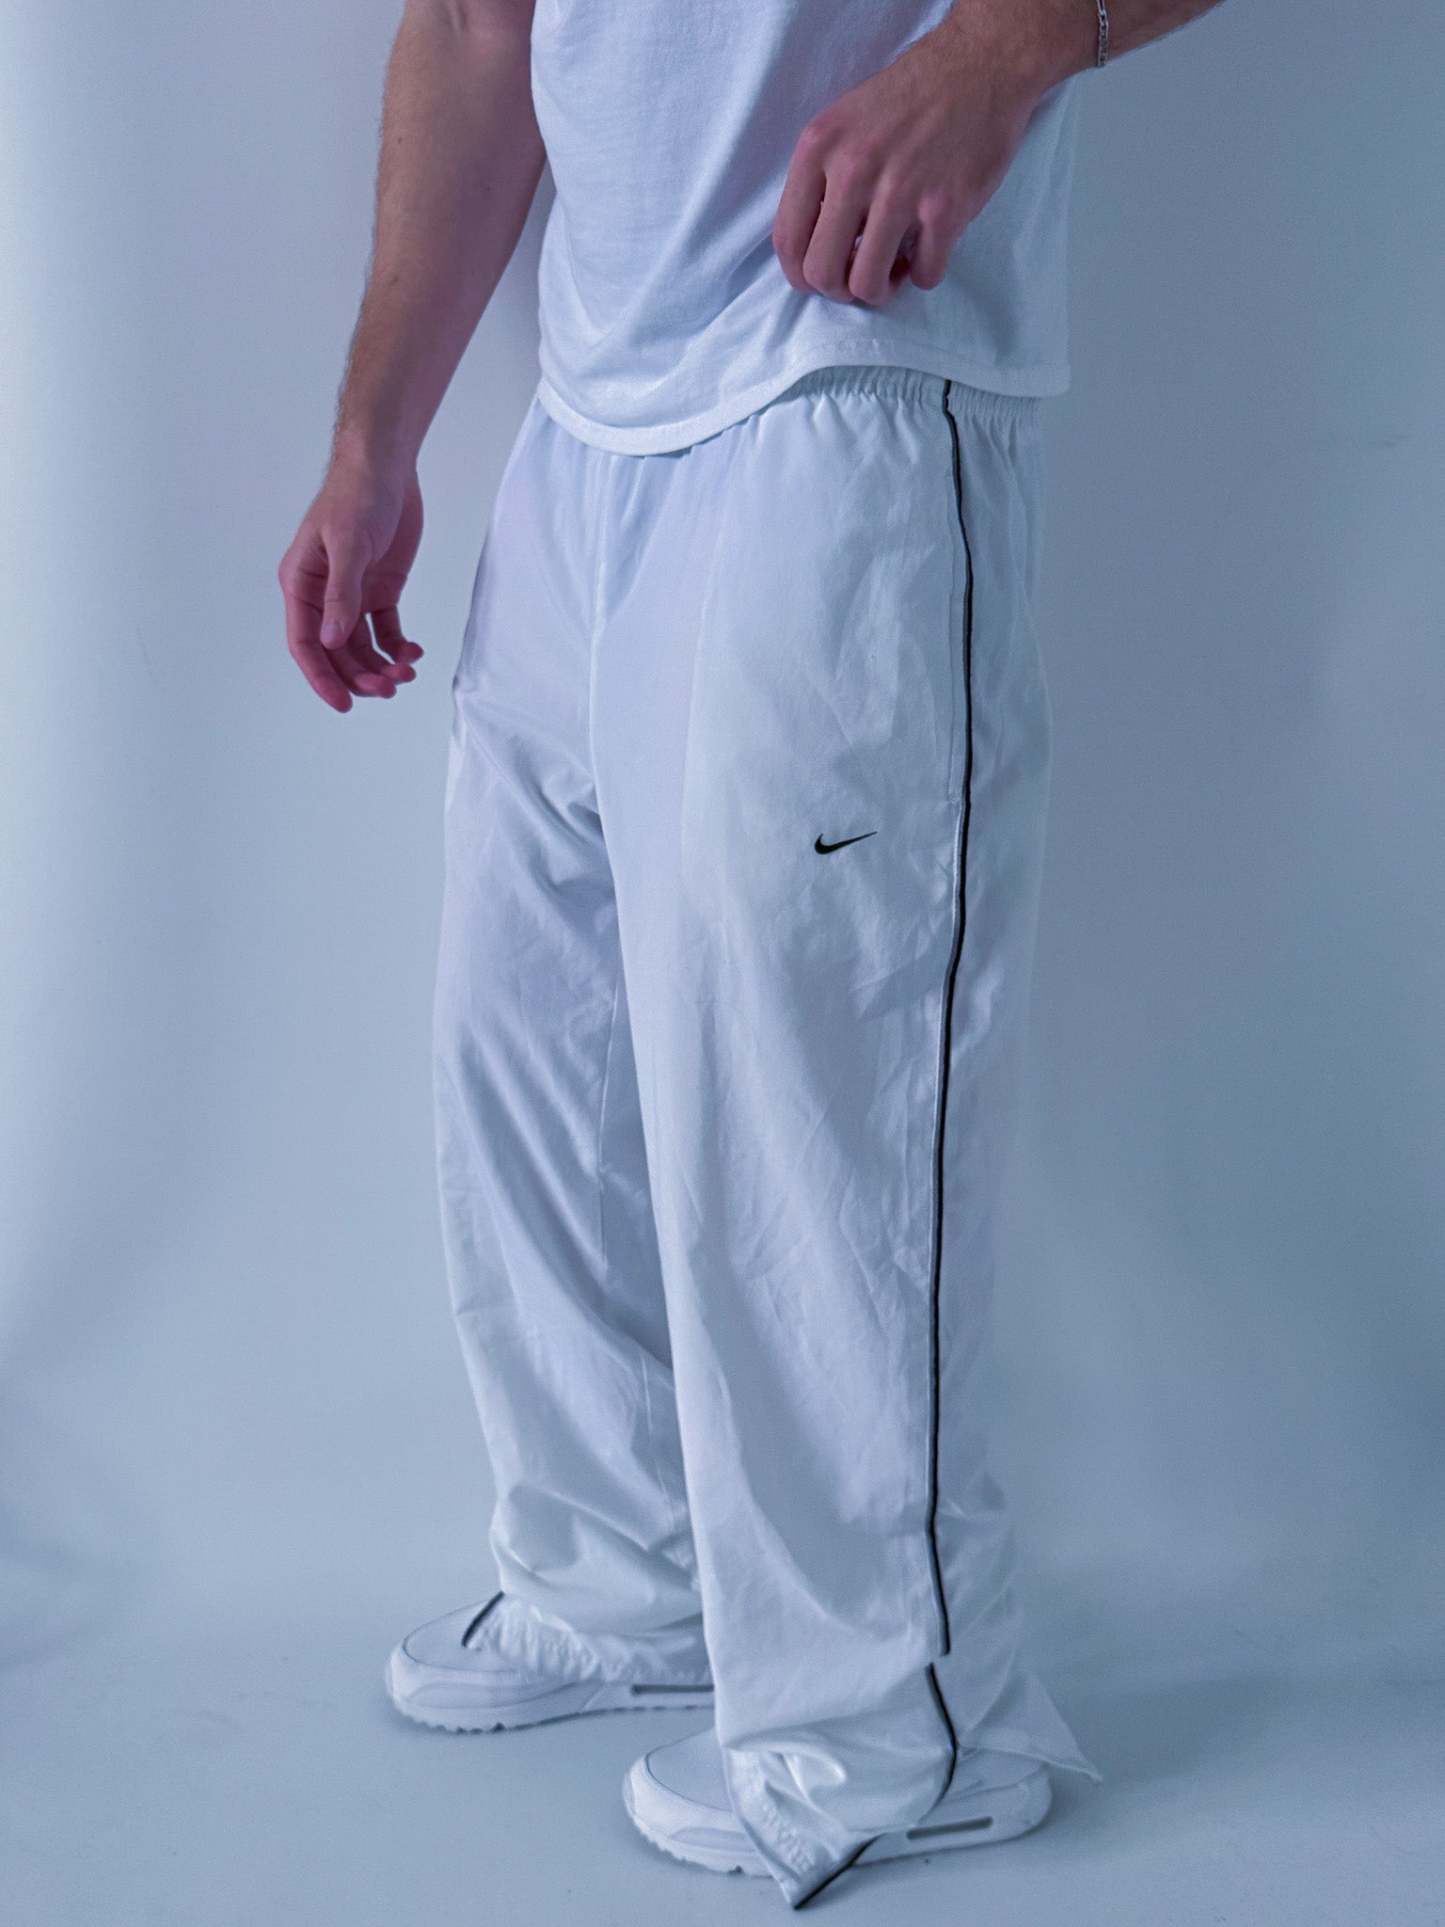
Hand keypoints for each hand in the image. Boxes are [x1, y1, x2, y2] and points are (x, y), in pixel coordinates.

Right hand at [277, 460, 424, 712]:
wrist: (386, 469)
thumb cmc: (356, 497)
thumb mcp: (347, 544)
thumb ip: (341, 594)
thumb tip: (331, 641)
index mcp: (301, 584)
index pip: (305, 643)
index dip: (322, 677)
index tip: (344, 704)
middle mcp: (322, 596)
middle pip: (335, 652)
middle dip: (360, 676)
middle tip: (390, 688)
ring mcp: (352, 595)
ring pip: (361, 647)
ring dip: (381, 666)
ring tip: (406, 674)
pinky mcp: (379, 591)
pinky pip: (385, 631)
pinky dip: (398, 647)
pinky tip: (413, 653)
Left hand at [773, 14, 1051, 307]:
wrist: (980, 65)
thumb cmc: (909, 98)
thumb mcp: (843, 123)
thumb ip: (821, 178)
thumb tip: (813, 244)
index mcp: (819, 147)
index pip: (787, 240)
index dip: (801, 276)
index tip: (821, 278)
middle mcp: (854, 169)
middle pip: (822, 273)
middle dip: (840, 290)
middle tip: (859, 276)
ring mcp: (901, 190)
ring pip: (868, 285)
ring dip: (881, 290)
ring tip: (894, 267)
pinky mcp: (946, 207)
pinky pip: (924, 275)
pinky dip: (925, 274)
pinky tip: (929, 249)